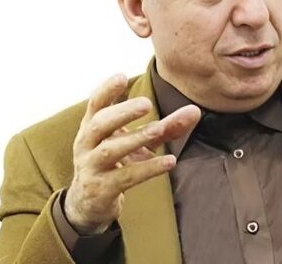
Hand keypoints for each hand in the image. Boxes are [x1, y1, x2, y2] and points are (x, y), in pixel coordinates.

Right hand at [64, 74, 200, 233]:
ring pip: (110, 150)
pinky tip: (170, 161)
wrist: (90, 204)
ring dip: (136, 138)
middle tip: (146, 103)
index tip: (122, 76)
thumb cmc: (117, 162)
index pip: (95, 103)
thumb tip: (195, 111)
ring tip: (160, 128)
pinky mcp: (101, 190)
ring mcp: (91, 167)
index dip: (106, 89)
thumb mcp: (138, 142)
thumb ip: (165, 126)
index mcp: (92, 126)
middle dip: (122, 112)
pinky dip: (148, 168)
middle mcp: (86, 144)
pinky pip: (125, 177)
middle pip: (99, 124)